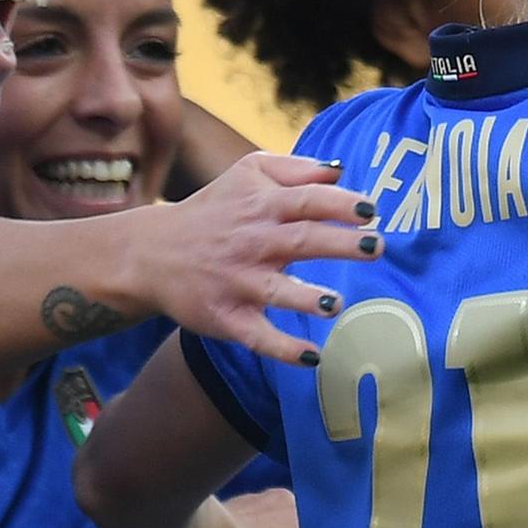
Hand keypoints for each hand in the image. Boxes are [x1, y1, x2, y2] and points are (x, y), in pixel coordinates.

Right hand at [138, 152, 375, 366]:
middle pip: (302, 240)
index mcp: (262, 206)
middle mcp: (252, 242)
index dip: (340, 204)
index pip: (308, 201)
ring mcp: (238, 282)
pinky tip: (312, 357)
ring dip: (308, 298)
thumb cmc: (214, 210)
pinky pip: (257, 336)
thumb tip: (340, 171)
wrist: (151, 252)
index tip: (371, 211)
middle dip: (341, 244)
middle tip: (376, 247)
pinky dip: (283, 349)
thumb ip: (295, 169)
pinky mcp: (226, 316)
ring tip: (336, 304)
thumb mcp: (247, 174)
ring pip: (277, 291)